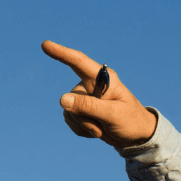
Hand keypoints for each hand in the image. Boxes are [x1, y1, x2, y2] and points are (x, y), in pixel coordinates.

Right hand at [41, 40, 157, 147]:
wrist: (136, 136)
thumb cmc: (131, 121)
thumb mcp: (113, 114)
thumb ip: (88, 106)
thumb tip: (62, 100)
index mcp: (103, 78)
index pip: (79, 62)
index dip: (61, 53)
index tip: (45, 45)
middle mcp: (91, 85)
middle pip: (72, 98)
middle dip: (83, 117)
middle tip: (101, 127)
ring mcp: (85, 98)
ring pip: (68, 111)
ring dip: (83, 125)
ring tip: (101, 129)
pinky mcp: (81, 111)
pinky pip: (70, 120)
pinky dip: (81, 130)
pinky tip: (96, 131)